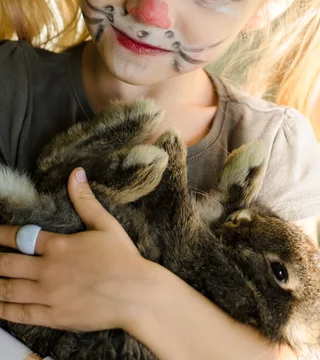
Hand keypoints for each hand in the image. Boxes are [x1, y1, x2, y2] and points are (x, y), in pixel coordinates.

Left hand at [0, 167, 151, 331]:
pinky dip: (4, 309)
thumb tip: (76, 173)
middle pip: (8, 264)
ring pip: (9, 289)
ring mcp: (48, 295)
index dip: (1, 234)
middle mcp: (48, 269)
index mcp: (59, 245)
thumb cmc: (123, 258)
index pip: (21, 236)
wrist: (136, 294)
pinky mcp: (53, 316)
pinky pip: (20, 313)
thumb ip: (85, 200)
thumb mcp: (106, 224)